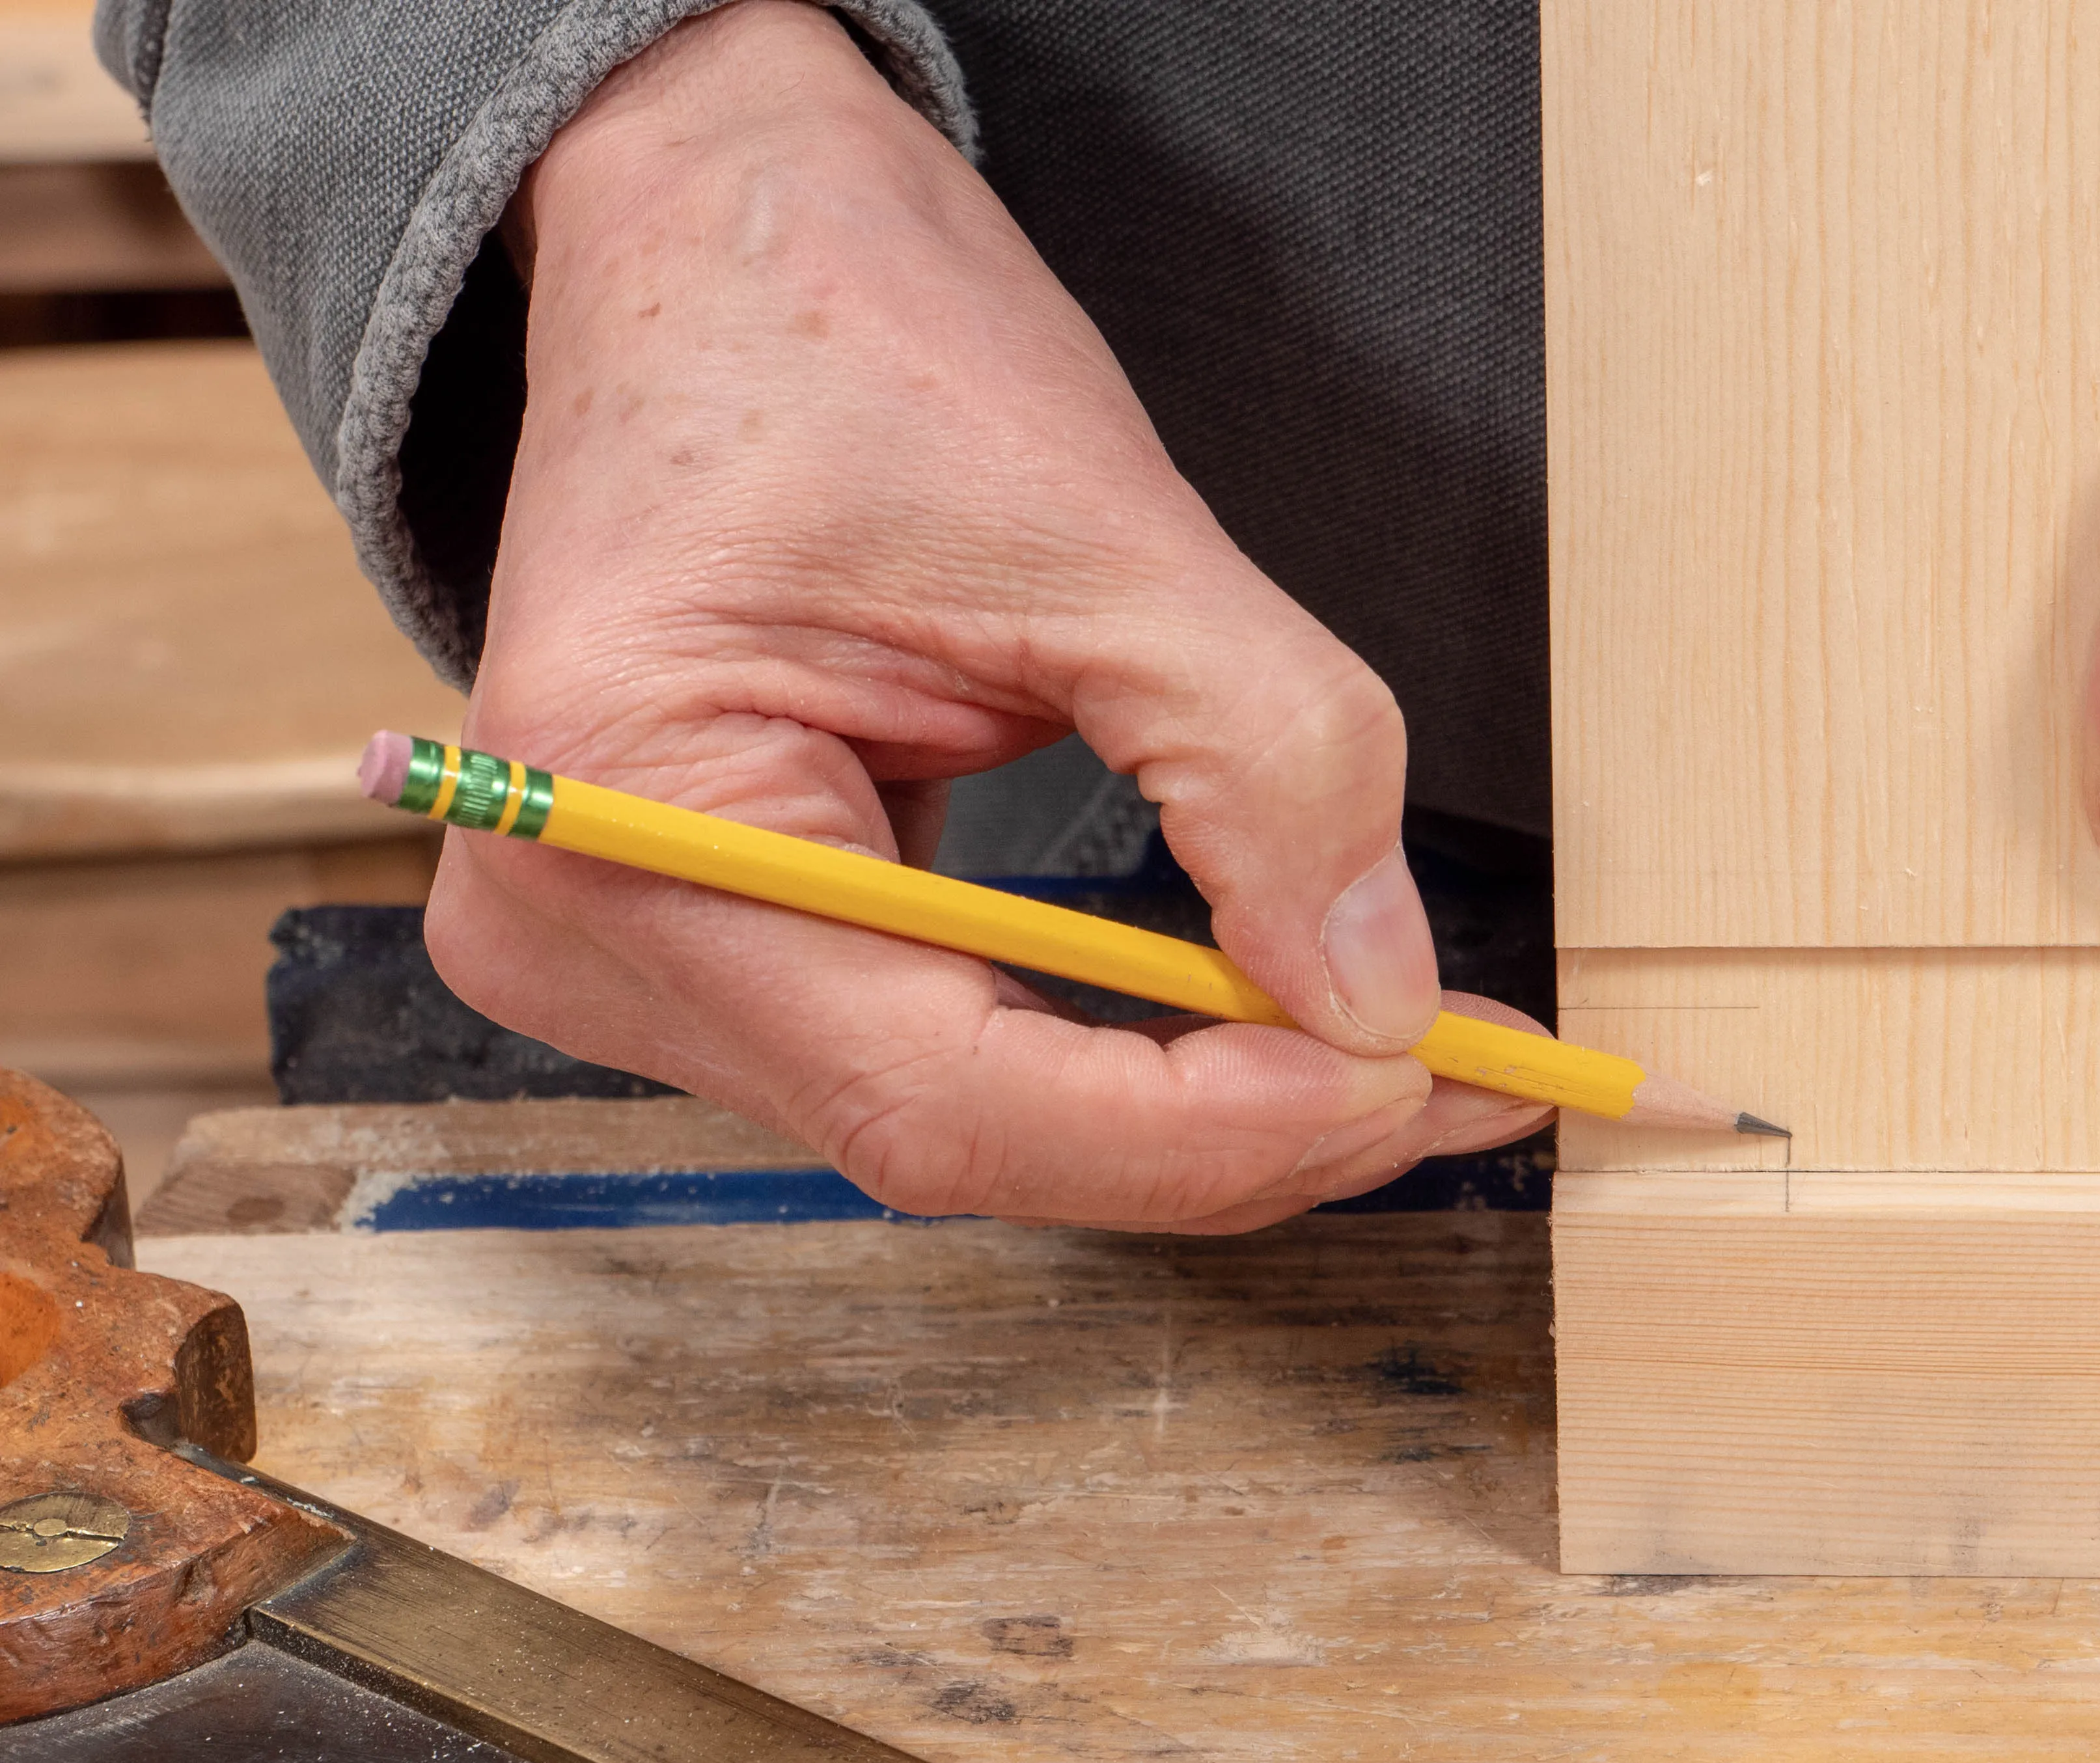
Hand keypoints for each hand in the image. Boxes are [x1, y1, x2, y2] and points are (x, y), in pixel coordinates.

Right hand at [432, 2, 1545, 1230]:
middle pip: (959, 1132)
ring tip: (1384, 1046)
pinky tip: (1255, 1010)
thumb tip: (1380, 1001)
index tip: (1407, 1086)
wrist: (719, 235)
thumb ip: (1271, 767)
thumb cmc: (843, 331)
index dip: (1205, 1131)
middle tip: (1450, 1083)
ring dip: (1188, 1103)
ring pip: (966, 1113)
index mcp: (623, 816)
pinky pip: (949, 1046)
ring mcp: (643, 950)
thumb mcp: (1105, 524)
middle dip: (1224, 1127)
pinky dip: (1119, 1047)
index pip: (946, 1096)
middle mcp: (589, 930)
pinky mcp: (724, 938)